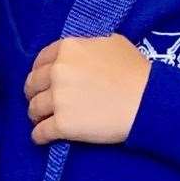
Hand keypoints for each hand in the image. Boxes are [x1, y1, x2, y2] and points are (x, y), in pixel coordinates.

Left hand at [24, 35, 149, 145]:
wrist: (147, 101)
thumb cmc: (136, 71)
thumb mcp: (112, 43)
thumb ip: (88, 45)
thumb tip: (80, 53)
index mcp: (68, 49)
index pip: (41, 61)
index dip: (40, 72)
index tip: (43, 81)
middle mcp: (58, 71)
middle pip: (32, 85)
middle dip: (34, 93)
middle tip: (40, 102)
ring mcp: (58, 99)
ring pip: (33, 109)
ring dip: (36, 115)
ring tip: (41, 120)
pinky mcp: (62, 124)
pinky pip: (40, 132)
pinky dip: (39, 136)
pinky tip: (42, 138)